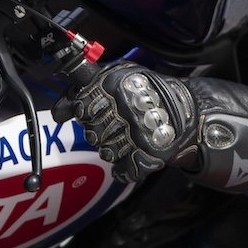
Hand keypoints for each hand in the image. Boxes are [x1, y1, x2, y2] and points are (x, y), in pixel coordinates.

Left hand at [53, 62, 200, 182]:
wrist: (188, 109)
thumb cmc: (146, 92)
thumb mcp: (116, 77)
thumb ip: (83, 89)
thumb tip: (58, 113)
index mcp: (115, 83)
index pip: (81, 104)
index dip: (83, 110)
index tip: (88, 110)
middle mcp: (126, 106)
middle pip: (92, 131)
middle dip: (98, 131)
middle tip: (112, 124)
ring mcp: (138, 131)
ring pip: (105, 151)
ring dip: (111, 148)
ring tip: (124, 137)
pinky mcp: (150, 152)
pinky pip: (124, 170)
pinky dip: (123, 169)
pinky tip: (127, 159)